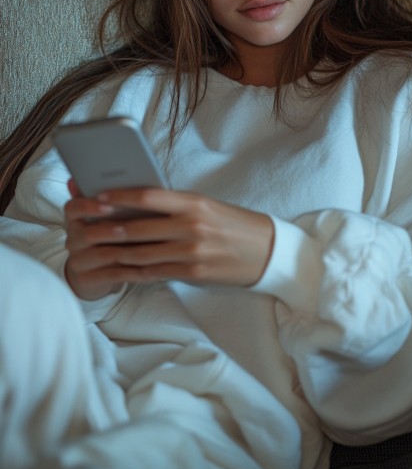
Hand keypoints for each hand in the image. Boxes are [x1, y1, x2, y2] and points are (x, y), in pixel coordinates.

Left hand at [63, 180, 273, 300]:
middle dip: (109, 228)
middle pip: (139, 227)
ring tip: (98, 248)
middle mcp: (191, 226)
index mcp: (195, 203)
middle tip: (88, 226)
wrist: (266, 251)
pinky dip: (136, 269)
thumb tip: (140, 205)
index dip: (120, 196)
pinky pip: (156, 271)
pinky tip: (122, 267)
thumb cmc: (235, 224)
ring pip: (142, 252)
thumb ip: (177, 205)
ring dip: (117, 251)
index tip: (99, 196)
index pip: (149, 196)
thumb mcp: (208, 205)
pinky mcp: (193, 273)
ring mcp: (191, 252)